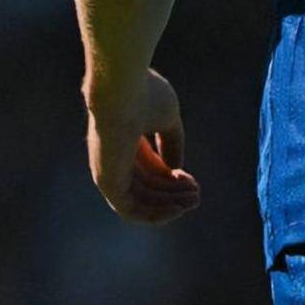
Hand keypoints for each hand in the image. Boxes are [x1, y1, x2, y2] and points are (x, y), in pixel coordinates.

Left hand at [83, 67, 199, 224]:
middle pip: (148, 186)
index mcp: (128, 138)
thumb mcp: (167, 117)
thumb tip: (176, 168)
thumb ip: (171, 142)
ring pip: (142, 199)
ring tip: (193, 201)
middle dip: (174, 193)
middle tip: (197, 196)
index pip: (151, 168)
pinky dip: (154, 214)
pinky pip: (131, 209)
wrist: (122, 90)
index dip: (173, 178)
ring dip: (168, 204)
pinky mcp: (107, 182)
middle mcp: (116, 156)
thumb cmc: (145, 95)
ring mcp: (110, 170)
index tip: (193, 180)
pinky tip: (177, 209)